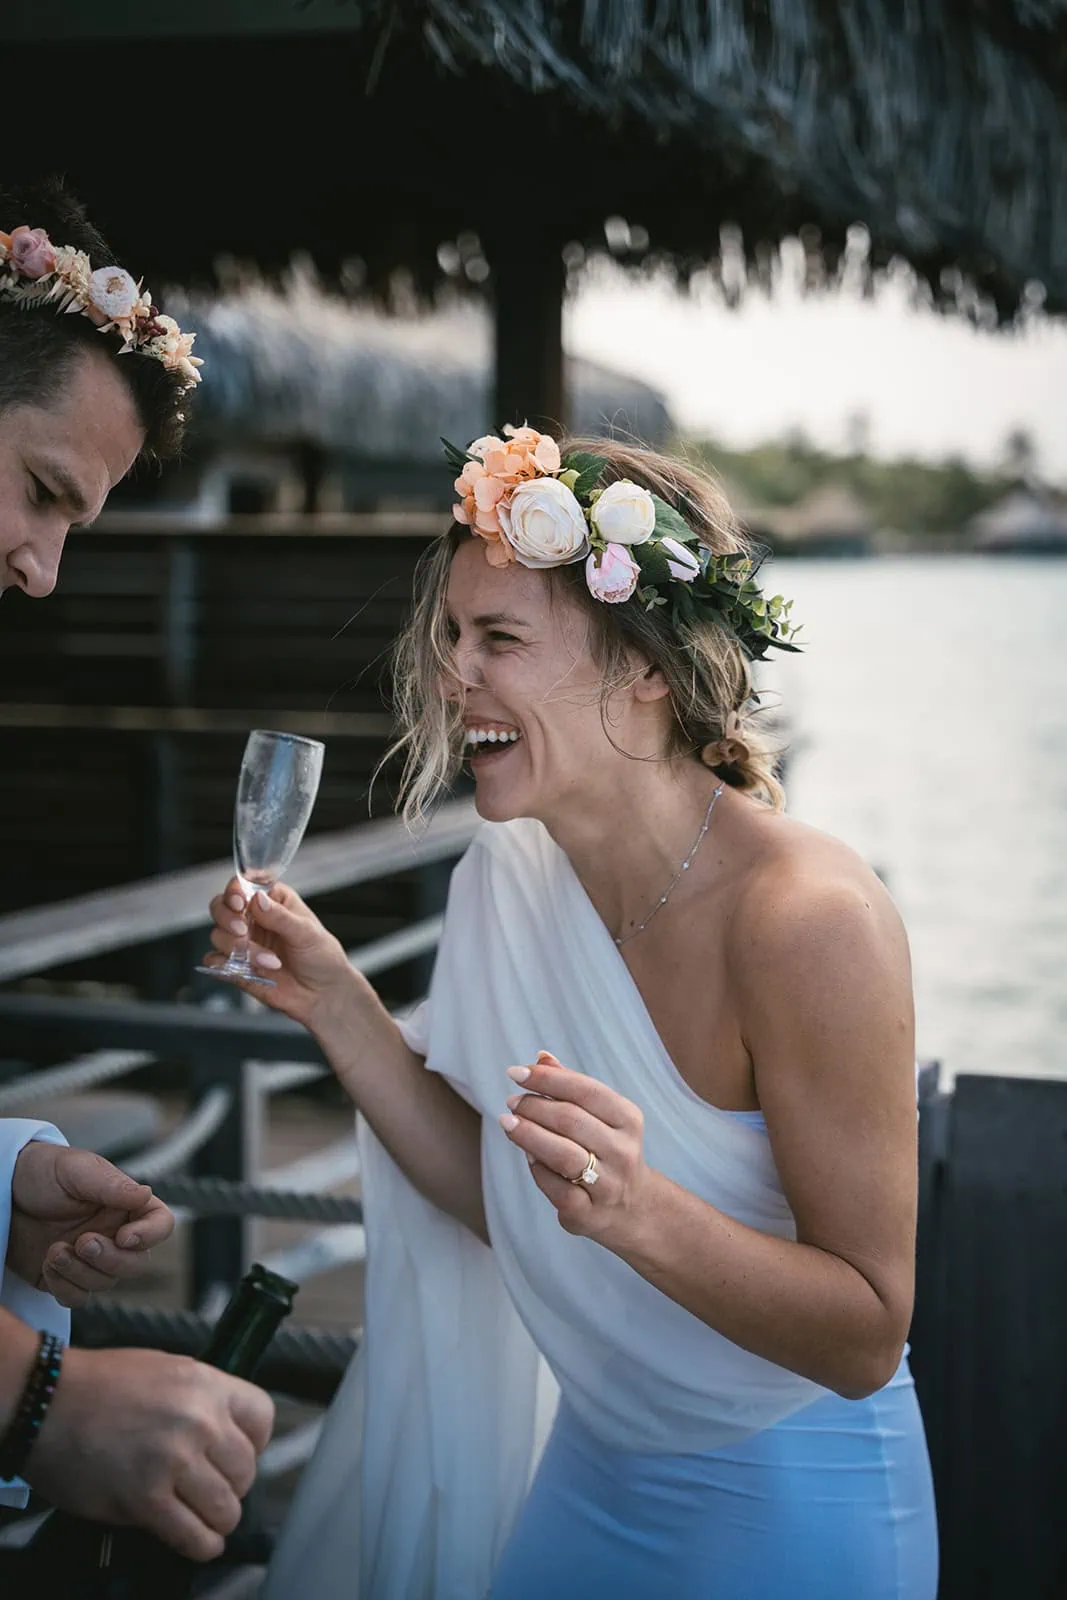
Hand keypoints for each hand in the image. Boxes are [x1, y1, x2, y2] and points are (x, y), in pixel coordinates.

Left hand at [8, 1143, 173, 1307]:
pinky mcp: (65, 1277)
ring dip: (80, 1271)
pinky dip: (64, 1286)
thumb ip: (111, 1185)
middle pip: (136, 1263)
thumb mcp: (76, 1170)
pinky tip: (47, 1263)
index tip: (124, 1236)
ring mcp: (91, 1259)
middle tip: (83, 1242)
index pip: (160, 1224)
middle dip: (111, 1259)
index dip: (150, 1235)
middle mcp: (114, 1234)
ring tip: (55, 1249)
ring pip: (105, 1283)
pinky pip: (77, 1297)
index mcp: (126, 1205)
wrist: (2, 1191)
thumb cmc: (43, 1171)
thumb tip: (146, 1194)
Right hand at [27, 1346, 274, 1561]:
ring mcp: (174, 1461)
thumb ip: (199, 1400)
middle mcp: (199, 1420)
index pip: (262, 1418)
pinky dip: (201, 1545)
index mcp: (206, 1383)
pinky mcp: (146, 1499)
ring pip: (226, 1509)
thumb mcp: (166, 1371)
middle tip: (211, 1490)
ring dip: (217, 1520)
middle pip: (246, 1470)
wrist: (48, 1402)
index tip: (239, 1455)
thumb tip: (222, 1433)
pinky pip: (193, 1535)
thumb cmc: (100, 1385)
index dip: (254, 1443)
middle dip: (232, 1486)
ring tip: (204, 1518)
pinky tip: (198, 1542)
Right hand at [202, 877, 352, 1028]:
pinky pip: (214, 961)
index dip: (234, 891)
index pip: (242, 886)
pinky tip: (246, 970)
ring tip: (270, 961)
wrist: (323, 994)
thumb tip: (257, 900)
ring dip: (239, 948)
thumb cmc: (322, 957)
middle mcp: (253, 919)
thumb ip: (281, 917)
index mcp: (272, 900)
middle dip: (227, 918)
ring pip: (217, 935)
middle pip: (220, 907)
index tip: (239, 902)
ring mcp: (242, 942)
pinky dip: (223, 965)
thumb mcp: (307, 933)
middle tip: (244, 931)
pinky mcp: (236, 966)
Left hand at [499, 1051, 652, 1248]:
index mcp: (628, 1119)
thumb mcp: (600, 1116)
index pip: (585, 1090)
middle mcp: (622, 1151)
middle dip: (534, 1107)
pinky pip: (556, 1188)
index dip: (547, 1079)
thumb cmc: (607, 1150)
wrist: (633, 1208)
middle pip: (570, 1120)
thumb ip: (571, 1087)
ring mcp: (608, 1184)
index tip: (515, 1072)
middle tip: (511, 1102)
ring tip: (507, 1122)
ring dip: (529, 1135)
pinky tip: (527, 1155)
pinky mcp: (589, 1213)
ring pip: (563, 1154)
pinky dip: (537, 1169)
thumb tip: (541, 1057)